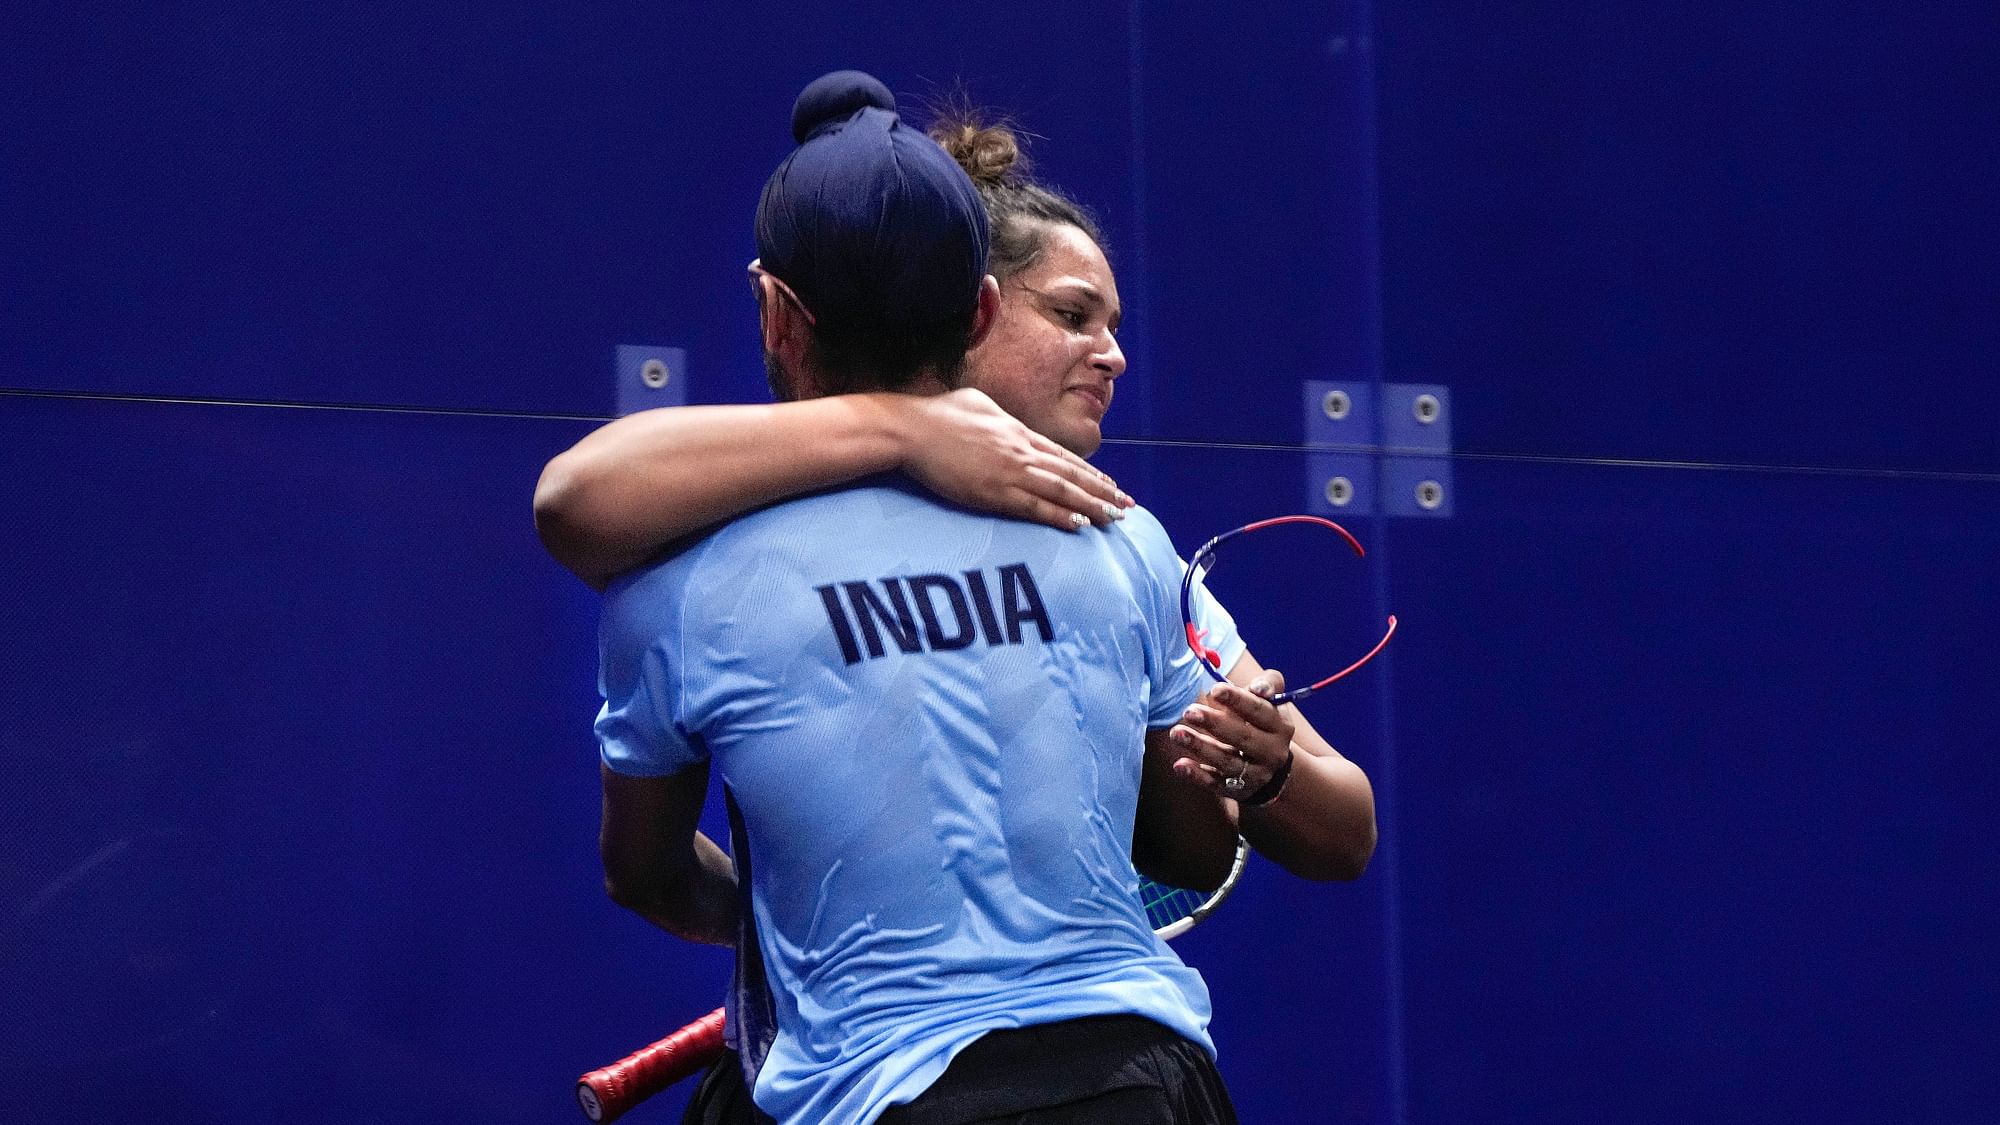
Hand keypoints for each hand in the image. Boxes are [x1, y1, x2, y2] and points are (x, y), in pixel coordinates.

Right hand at [897, 388, 1131, 530]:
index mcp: (1018, 431)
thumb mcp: (979, 403)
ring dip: (1090, 506)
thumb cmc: (938, 413)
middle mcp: (1021, 452)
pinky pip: (1034, 508)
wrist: (911, 430)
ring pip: (1060, 492)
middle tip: (1127, 506)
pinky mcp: (992, 493)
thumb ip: (1001, 416)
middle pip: (1071, 474)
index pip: (1063, 456)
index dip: (1090, 472)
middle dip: (1102, 491)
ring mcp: (1009, 473)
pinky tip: (1079, 525)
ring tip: (1113, 518)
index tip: (1110, 484)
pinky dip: (1058, 516)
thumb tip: (1009, 424)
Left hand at [1167, 669, 1294, 797]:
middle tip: (1189, 711)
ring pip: (1227, 762)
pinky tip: (1179, 765)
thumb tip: (1259, 688)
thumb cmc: (1261, 722)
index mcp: (1280, 726)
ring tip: (1176, 733)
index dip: (1238, 700)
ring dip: (1200, 747)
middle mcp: (1272, 752)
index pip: (1260, 712)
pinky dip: (1197, 775)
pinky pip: (1215, 784)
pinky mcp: (1236, 790)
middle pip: (1243, 738)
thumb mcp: (1269, 702)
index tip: (1215, 689)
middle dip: (1215, 724)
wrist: (1270, 766)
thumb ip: (1268, 685)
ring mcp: (1255, 774)